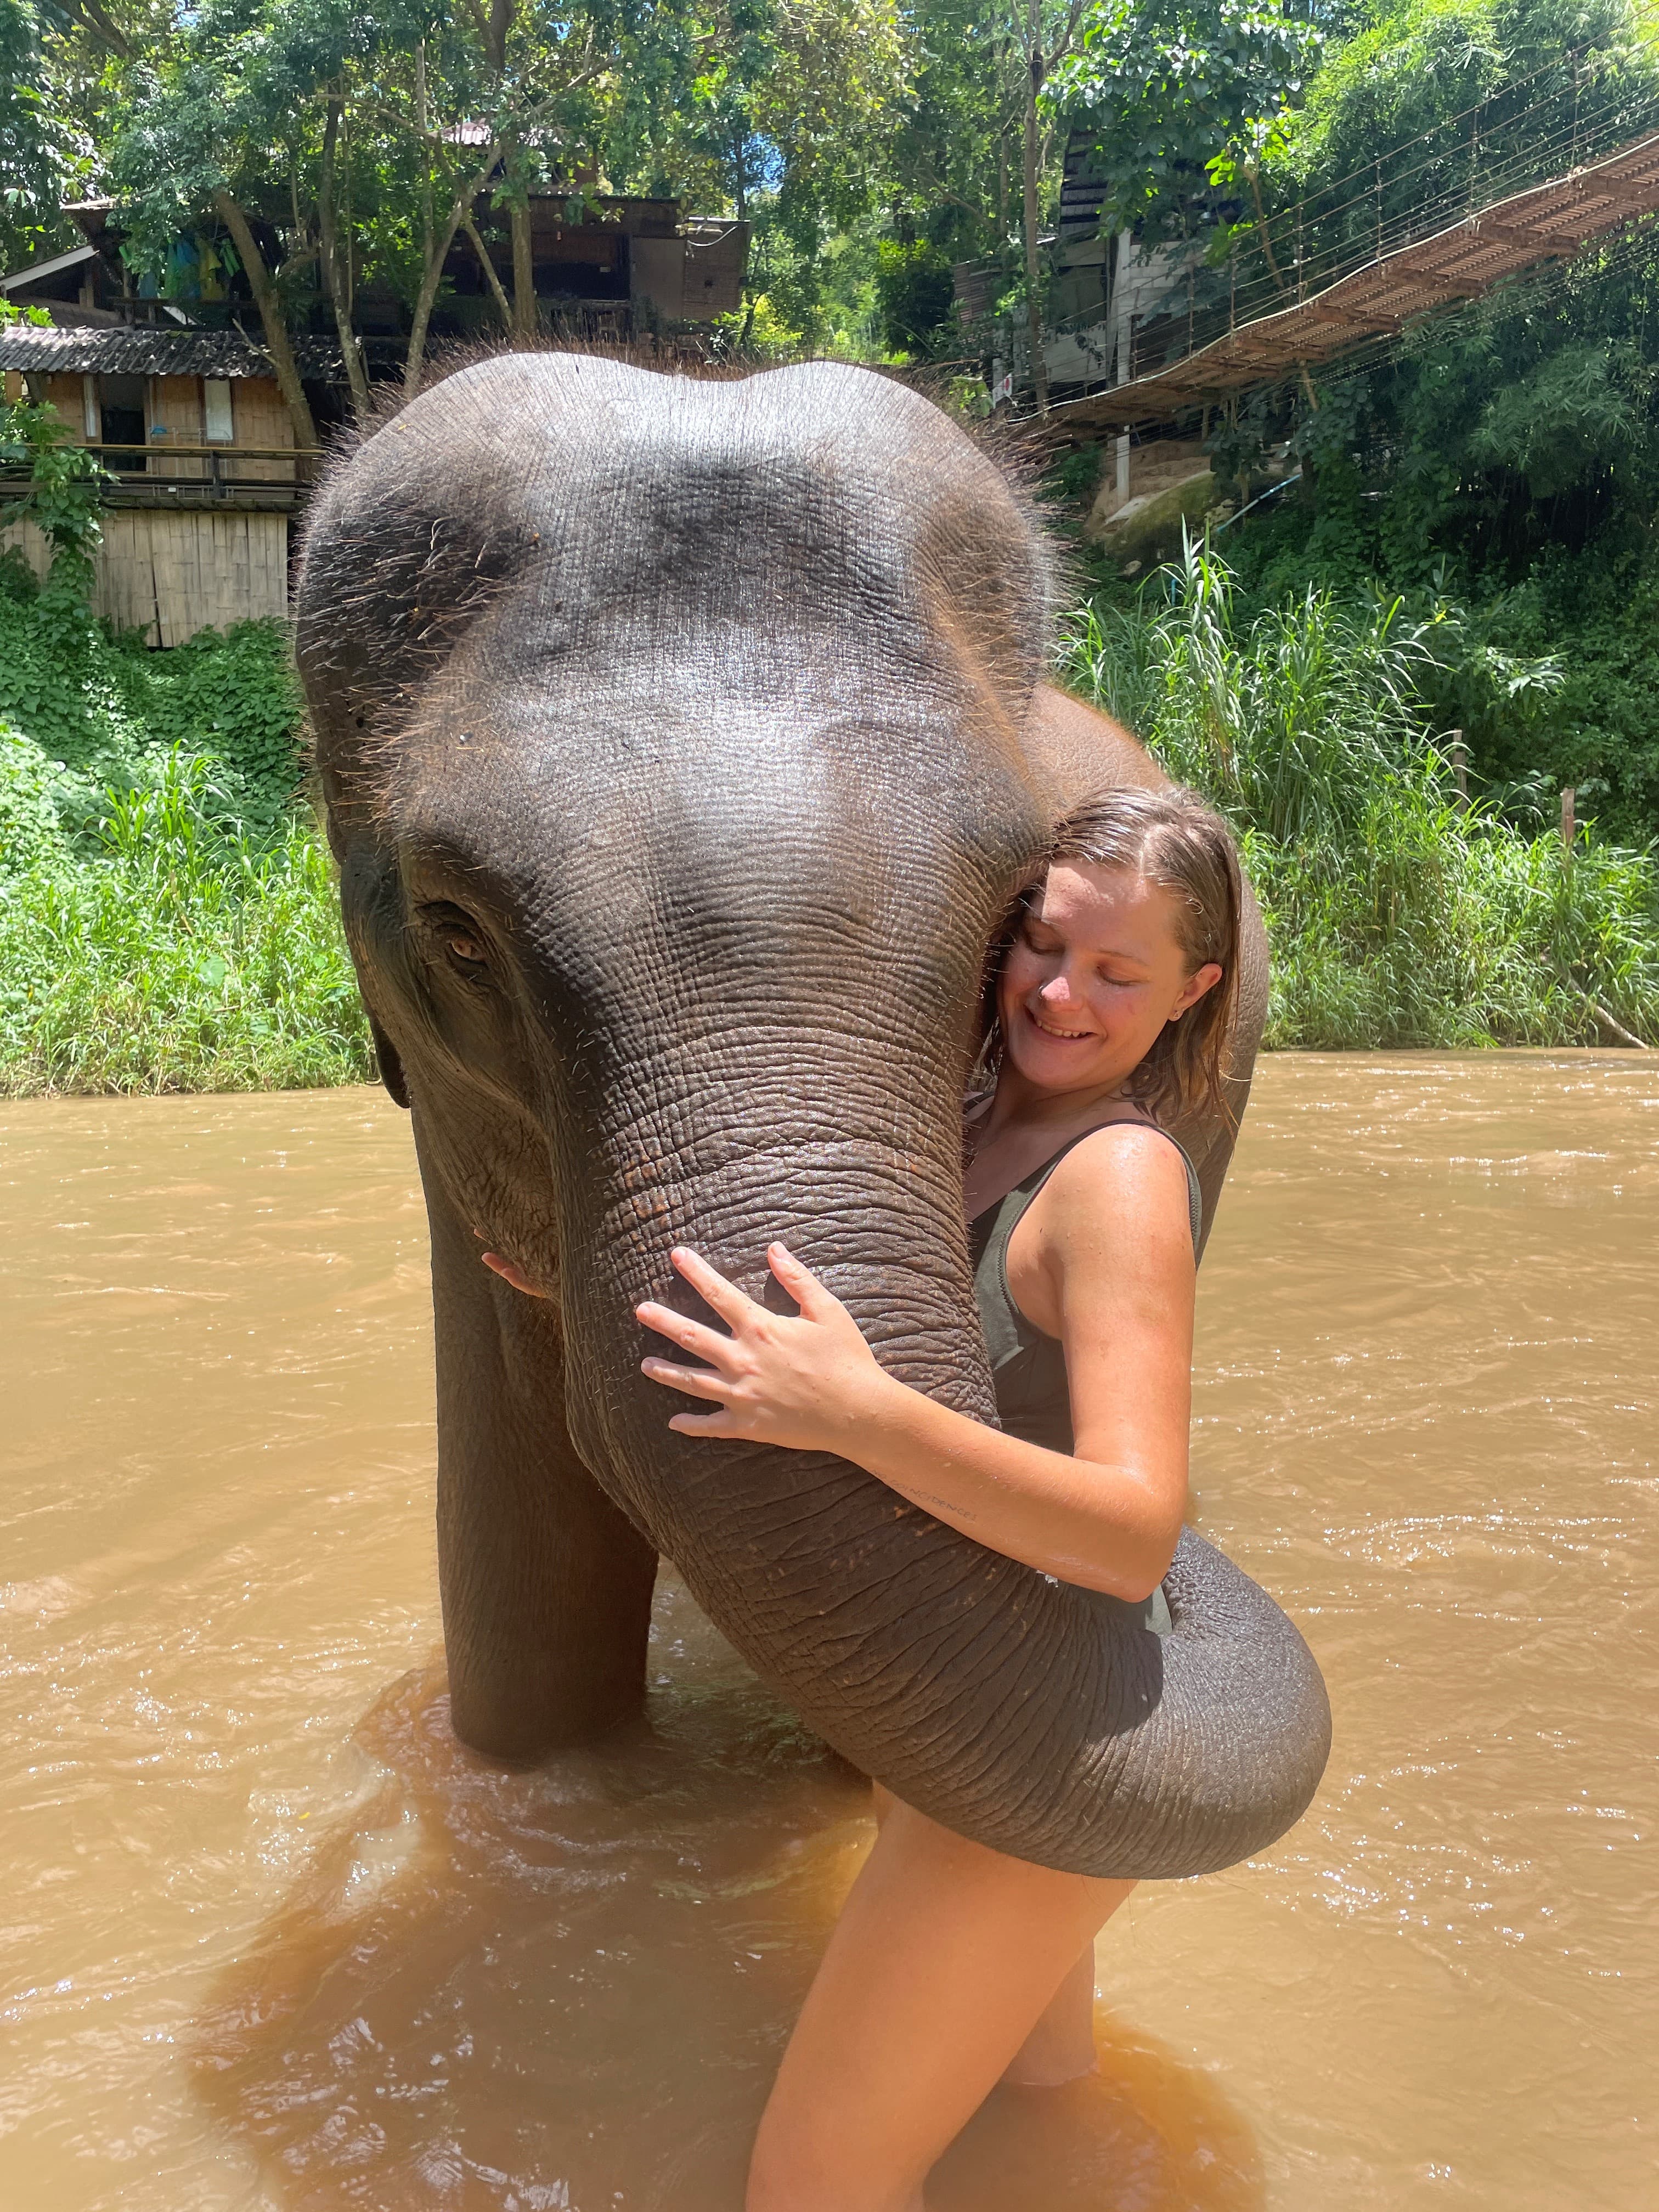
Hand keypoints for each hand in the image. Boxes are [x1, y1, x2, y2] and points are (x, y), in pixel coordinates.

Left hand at [636, 1244, 896, 1453]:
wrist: (858, 1412)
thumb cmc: (846, 1358)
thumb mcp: (827, 1310)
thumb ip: (797, 1279)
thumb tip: (774, 1249)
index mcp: (761, 1328)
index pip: (719, 1293)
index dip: (696, 1272)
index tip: (676, 1255)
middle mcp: (743, 1360)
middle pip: (692, 1336)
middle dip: (663, 1321)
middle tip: (640, 1310)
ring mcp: (742, 1394)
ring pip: (693, 1381)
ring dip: (667, 1372)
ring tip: (645, 1366)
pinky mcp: (748, 1424)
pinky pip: (712, 1426)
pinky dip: (691, 1425)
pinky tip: (674, 1422)